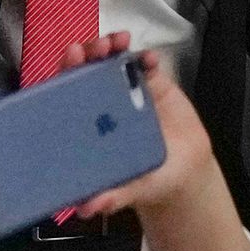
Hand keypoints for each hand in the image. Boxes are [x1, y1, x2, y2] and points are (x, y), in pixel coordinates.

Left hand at [55, 34, 220, 225]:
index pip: (68, 94)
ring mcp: (127, 92)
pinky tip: (148, 58)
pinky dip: (145, 58)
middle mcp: (103, 103)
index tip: (69, 60)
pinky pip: (146, 66)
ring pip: (114, 61)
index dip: (65, 75)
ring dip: (113, 46)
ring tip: (118, 42)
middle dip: (88, 53)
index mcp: (88, 124)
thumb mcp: (130, 190)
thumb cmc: (147, 179)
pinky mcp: (154, 86)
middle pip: (88, 70)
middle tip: (91, 47)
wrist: (184, 174)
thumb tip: (85, 208)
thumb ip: (111, 197)